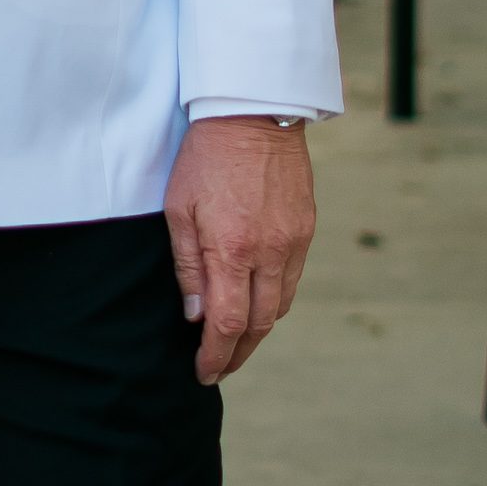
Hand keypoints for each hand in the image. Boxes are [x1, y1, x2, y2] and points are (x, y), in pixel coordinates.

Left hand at [163, 118, 314, 384]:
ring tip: (236, 342)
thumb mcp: (179, 210)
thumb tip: (195, 315)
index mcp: (232, 250)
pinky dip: (274, 301)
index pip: (228, 324)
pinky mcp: (306, 229)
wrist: (253, 113)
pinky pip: (293, 279)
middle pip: (259, 325)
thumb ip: (188, 267)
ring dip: (258, 331)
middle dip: (238, 353)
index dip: (216, 356)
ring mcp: (293, 242)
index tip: (204, 372)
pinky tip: (257, 303)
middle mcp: (269, 252)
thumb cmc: (206, 157)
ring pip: (280, 306)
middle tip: (219, 368)